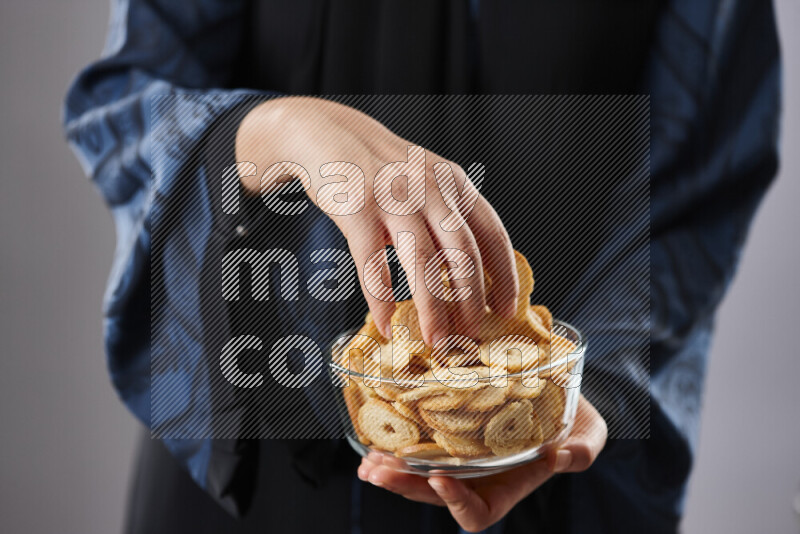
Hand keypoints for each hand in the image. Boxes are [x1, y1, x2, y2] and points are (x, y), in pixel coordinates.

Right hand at [236, 97, 517, 343]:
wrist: (328, 135)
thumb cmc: (382, 170)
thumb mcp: (426, 181)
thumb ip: (448, 218)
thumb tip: (470, 278)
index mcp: (454, 184)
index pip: (493, 234)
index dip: (504, 276)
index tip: (508, 310)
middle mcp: (430, 189)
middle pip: (463, 253)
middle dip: (471, 301)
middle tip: (473, 335)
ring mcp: (393, 198)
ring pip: (422, 262)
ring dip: (432, 309)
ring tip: (437, 340)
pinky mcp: (357, 210)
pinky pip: (373, 264)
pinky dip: (380, 300)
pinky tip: (386, 323)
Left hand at [357, 396, 606, 532]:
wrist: (558, 389)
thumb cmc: (575, 420)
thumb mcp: (589, 435)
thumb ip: (582, 452)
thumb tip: (559, 456)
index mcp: (508, 485)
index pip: (478, 513)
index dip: (457, 504)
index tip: (440, 478)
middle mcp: (478, 475)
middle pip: (435, 493)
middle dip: (405, 486)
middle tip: (378, 472)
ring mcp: (461, 453)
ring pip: (419, 471)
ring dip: (391, 469)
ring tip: (368, 461)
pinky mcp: (449, 427)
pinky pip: (418, 442)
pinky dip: (396, 440)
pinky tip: (376, 432)